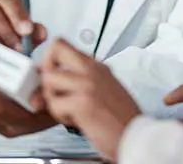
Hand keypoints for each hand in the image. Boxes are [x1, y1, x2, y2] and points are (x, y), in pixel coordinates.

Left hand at [41, 38, 140, 161]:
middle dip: (46, 68)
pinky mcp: (83, 102)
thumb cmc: (121, 118)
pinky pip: (54, 104)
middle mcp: (93, 70)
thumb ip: (81, 80)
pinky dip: (59, 115)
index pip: (65, 46)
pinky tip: (74, 119)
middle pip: (56, 48)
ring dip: (52, 98)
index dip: (52, 59)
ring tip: (66, 109)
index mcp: (98, 66)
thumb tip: (54, 81)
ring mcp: (88, 84)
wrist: (135, 135)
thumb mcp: (104, 89)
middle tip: (52, 87)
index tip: (53, 75)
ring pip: (49, 78)